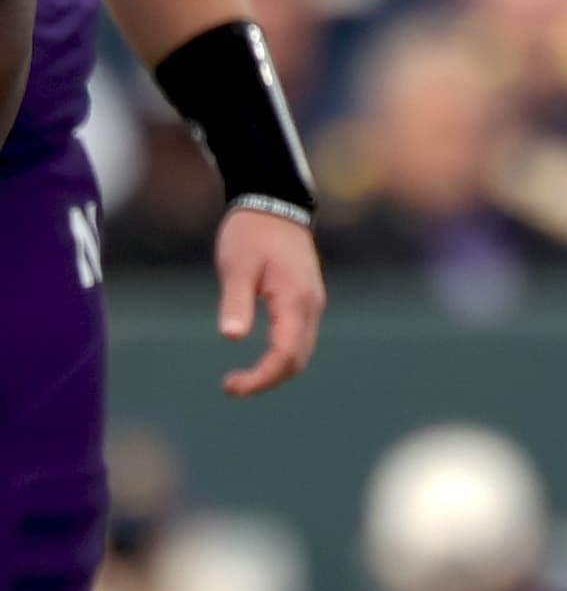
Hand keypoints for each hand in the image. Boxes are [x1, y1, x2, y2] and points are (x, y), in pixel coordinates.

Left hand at [214, 207, 324, 395]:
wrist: (274, 204)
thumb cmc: (251, 233)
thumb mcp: (235, 266)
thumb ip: (236, 302)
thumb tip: (232, 337)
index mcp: (295, 301)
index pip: (285, 355)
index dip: (261, 378)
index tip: (232, 387)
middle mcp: (311, 307)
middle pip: (297, 360)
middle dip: (267, 380)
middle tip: (231, 387)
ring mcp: (312, 304)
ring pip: (301, 352)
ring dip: (275, 370)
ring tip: (242, 377)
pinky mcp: (306, 301)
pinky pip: (299, 338)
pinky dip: (281, 355)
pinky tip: (259, 355)